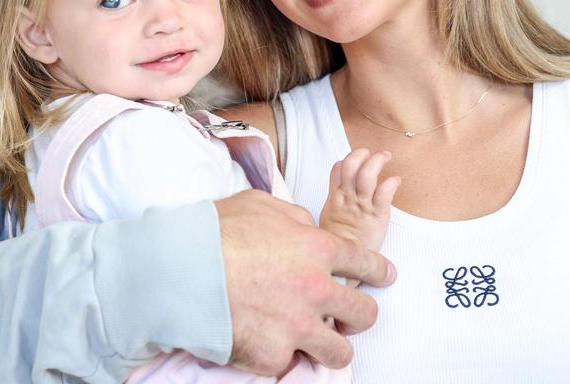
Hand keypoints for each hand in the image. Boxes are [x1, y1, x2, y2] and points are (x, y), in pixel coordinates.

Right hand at [215, 190, 395, 375]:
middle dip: (362, 315)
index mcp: (317, 248)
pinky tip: (270, 345)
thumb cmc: (218, 231)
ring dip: (332, 347)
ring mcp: (297, 327)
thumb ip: (296, 219)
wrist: (183, 270)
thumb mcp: (263, 205)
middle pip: (364, 313)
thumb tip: (308, 229)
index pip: (364, 262)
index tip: (386, 277)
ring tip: (321, 344)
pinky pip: (291, 364)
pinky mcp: (275, 357)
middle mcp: (316, 289)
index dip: (379, 271)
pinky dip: (283, 357)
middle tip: (352, 316)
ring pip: (340, 353)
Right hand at [319, 149, 399, 252]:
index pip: (338, 168)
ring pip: (366, 175)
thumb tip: (338, 186)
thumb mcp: (329, 217)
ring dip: (377, 161)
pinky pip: (384, 193)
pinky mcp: (377, 216)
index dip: (348, 159)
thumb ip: (334, 199)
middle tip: (372, 152)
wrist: (344, 269)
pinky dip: (391, 183)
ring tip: (385, 156)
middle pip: (351, 165)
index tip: (357, 159)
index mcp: (335, 198)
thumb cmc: (339, 244)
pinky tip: (396, 180)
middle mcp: (348, 198)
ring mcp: (362, 206)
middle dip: (362, 154)